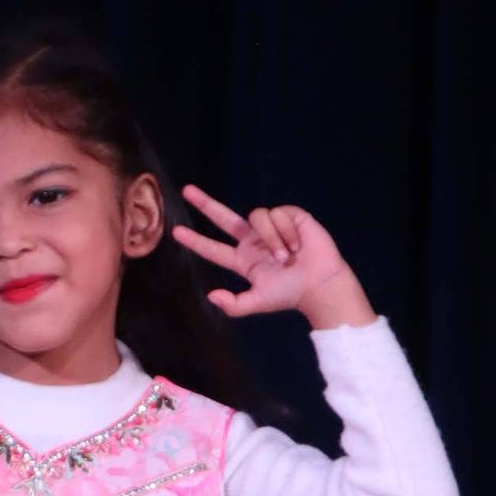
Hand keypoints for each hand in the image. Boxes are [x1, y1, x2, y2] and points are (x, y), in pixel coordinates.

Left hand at [172, 189, 370, 327]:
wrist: (319, 284)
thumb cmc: (290, 294)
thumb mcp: (258, 302)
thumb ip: (234, 304)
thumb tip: (211, 296)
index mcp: (243, 260)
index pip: (213, 249)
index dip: (195, 241)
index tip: (176, 233)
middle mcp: (253, 240)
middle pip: (224, 218)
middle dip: (205, 204)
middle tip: (187, 191)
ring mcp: (270, 227)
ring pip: (257, 217)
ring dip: (273, 239)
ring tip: (288, 257)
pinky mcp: (289, 216)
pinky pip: (277, 214)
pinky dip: (287, 231)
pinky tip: (299, 244)